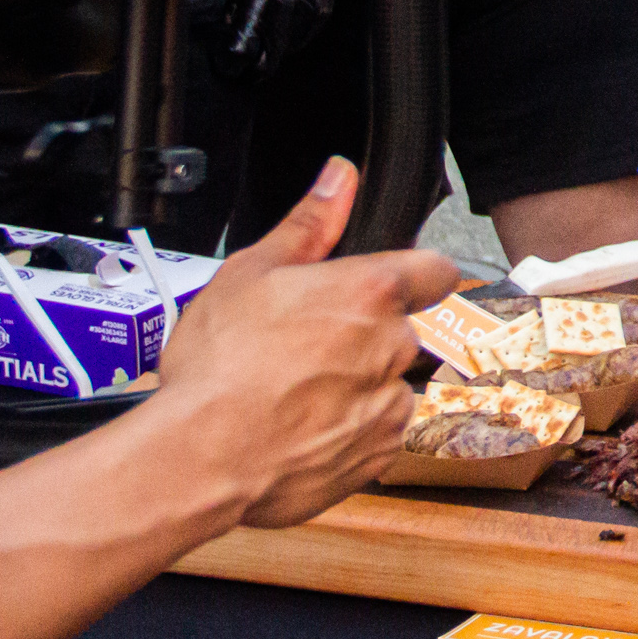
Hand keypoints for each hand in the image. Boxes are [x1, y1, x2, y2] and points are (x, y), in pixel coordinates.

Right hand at [149, 158, 461, 528]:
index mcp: (371, 292)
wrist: (201, 460)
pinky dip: (348, 432)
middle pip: (403, 330)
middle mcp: (394, 346)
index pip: (436, 270)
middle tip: (307, 347)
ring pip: (388, 384)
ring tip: (295, 394)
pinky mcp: (379, 456)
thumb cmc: (219, 369)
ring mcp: (390, 404)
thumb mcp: (249, 273)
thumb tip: (339, 178)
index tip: (395, 285)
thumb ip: (308, 224)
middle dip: (366, 337)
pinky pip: (376, 434)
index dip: (418, 274)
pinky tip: (300, 429)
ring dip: (357, 387)